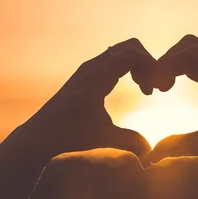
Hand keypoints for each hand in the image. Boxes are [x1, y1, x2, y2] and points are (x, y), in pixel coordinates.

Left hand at [21, 38, 155, 162]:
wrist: (41, 134)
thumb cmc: (69, 136)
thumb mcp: (102, 138)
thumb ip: (129, 140)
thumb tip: (150, 151)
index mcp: (95, 80)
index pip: (130, 54)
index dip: (150, 65)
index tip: (156, 89)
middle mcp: (91, 68)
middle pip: (129, 47)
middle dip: (147, 63)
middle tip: (152, 88)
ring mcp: (89, 68)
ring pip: (122, 51)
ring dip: (139, 66)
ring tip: (145, 90)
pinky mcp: (88, 73)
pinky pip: (115, 59)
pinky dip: (130, 67)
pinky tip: (135, 88)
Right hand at [149, 35, 197, 177]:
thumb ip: (180, 147)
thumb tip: (148, 158)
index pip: (190, 55)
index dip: (165, 65)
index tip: (154, 89)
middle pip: (190, 45)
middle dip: (167, 61)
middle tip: (157, 87)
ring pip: (195, 52)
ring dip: (175, 64)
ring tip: (163, 89)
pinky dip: (184, 70)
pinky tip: (175, 92)